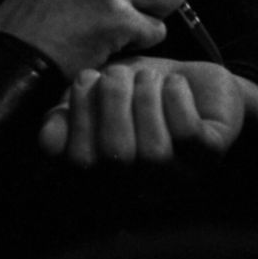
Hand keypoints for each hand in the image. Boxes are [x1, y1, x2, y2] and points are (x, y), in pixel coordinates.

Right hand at [37, 58, 257, 166]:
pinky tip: (175, 84)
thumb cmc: (136, 92)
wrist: (193, 79)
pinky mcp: (210, 154)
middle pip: (117, 157)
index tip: (86, 78)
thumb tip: (47, 139)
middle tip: (119, 73)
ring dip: (146, 100)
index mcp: (107, 173)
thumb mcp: (94, 96)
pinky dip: (176, 99)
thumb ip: (65, 116)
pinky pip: (188, 135)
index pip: (81, 162)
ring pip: (154, 151)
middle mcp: (141, 185)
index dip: (80, 116)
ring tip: (148, 77)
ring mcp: (178, 175)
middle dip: (114, 102)